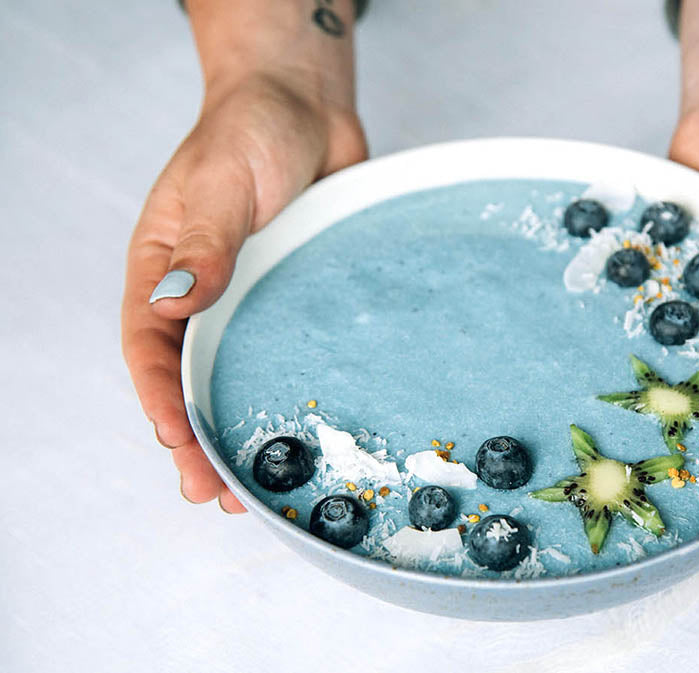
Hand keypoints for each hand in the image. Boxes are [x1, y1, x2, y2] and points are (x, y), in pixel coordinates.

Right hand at [121, 71, 366, 511]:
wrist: (309, 107)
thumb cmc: (252, 131)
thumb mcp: (221, 182)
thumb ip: (203, 244)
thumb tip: (176, 306)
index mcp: (161, 269)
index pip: (148, 346)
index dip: (157, 398)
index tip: (178, 441)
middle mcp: (202, 295)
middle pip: (189, 378)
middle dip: (198, 439)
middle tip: (217, 494)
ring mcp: (250, 301)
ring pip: (238, 376)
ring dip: (243, 429)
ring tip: (260, 485)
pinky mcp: (294, 301)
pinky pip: (288, 354)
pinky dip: (290, 394)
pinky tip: (309, 431)